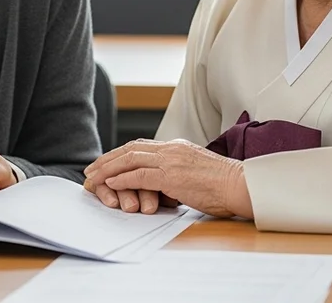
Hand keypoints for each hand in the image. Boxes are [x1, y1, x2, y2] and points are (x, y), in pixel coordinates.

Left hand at [83, 138, 252, 218]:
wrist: (241, 185)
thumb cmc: (223, 185)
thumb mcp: (195, 172)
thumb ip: (176, 173)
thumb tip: (162, 185)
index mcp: (176, 147)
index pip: (140, 146)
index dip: (119, 154)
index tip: (105, 163)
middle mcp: (170, 149)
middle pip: (129, 149)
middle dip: (107, 159)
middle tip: (90, 170)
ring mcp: (171, 160)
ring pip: (129, 159)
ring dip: (108, 169)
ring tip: (93, 177)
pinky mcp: (172, 175)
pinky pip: (139, 175)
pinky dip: (122, 179)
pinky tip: (110, 184)